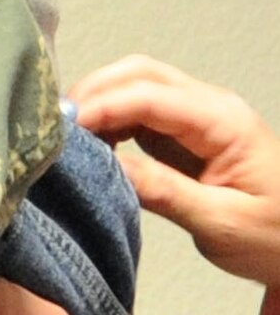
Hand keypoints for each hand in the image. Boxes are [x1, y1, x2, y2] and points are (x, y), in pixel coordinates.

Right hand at [71, 55, 279, 314]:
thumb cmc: (277, 240)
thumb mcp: (221, 224)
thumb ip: (162, 191)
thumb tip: (106, 166)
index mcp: (224, 121)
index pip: (149, 95)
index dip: (102, 106)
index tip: (64, 130)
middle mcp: (210, 107)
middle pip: (140, 73)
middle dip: (94, 92)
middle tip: (56, 127)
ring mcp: (198, 117)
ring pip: (137, 85)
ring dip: (100, 103)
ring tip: (68, 137)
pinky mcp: (188, 134)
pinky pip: (141, 111)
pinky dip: (110, 120)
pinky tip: (92, 145)